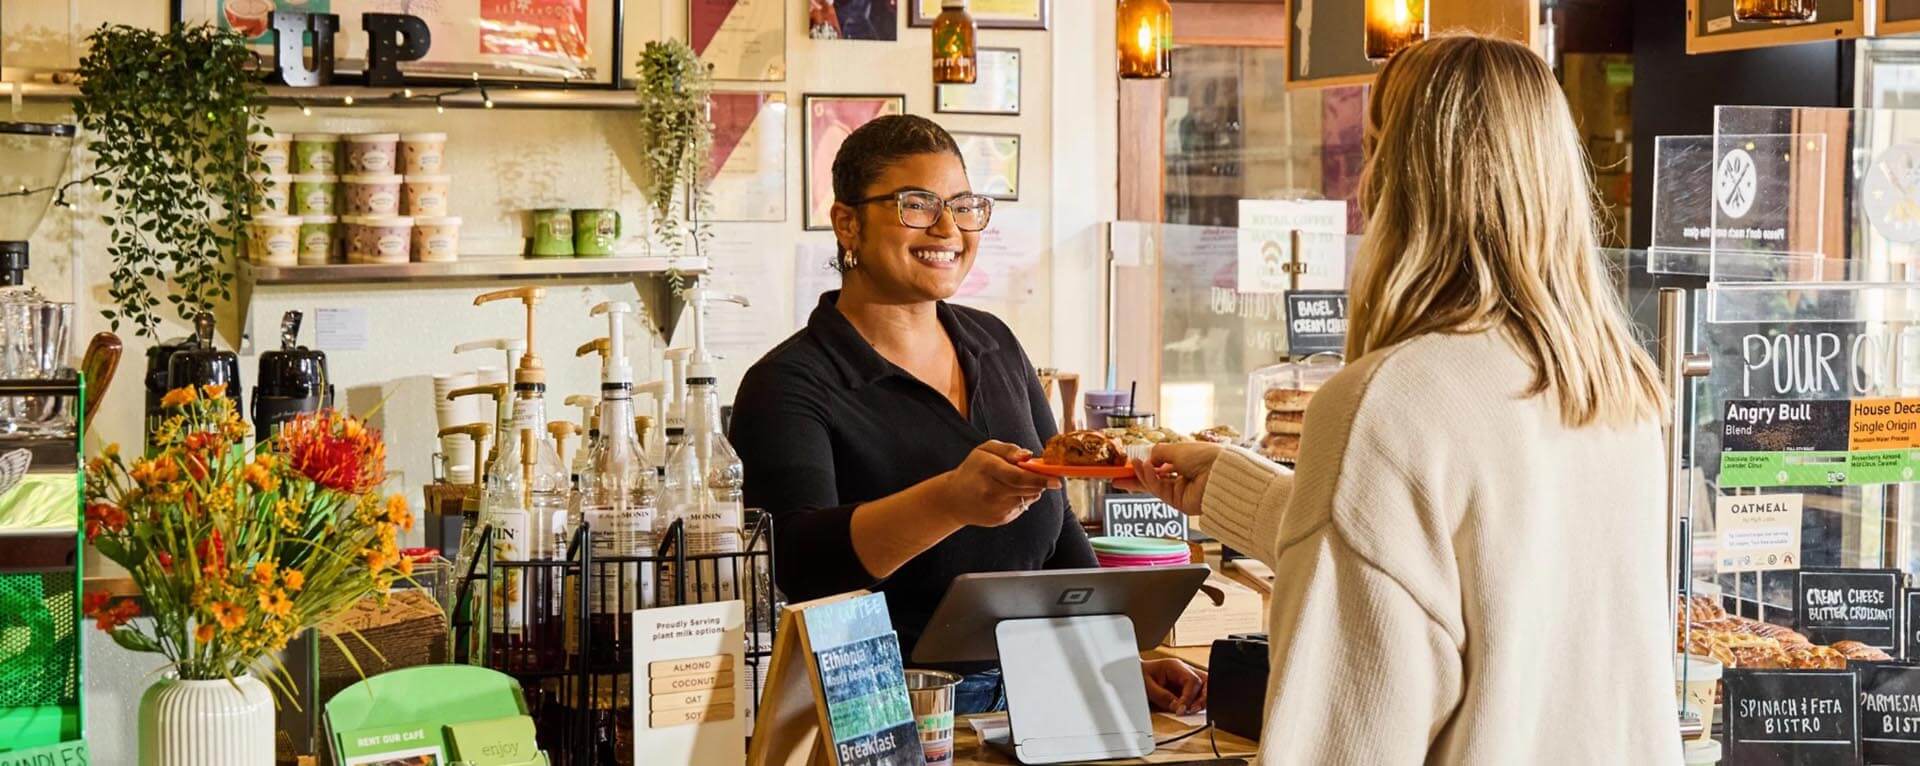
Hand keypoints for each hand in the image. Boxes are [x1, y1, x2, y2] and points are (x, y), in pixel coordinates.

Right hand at [938, 441, 1061, 527]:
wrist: (953, 500)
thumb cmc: (972, 470)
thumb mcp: (984, 450)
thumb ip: (1008, 449)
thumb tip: (1028, 455)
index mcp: (987, 469)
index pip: (1018, 476)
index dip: (1040, 478)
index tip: (1056, 479)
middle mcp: (991, 491)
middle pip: (1027, 487)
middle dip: (1040, 482)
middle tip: (1048, 477)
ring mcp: (995, 507)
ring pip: (1027, 497)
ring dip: (1031, 489)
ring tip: (1017, 482)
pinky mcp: (1000, 519)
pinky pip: (1021, 507)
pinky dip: (1022, 499)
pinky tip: (1008, 494)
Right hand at [1117, 442, 1223, 515]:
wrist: (1220, 472)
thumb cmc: (1205, 456)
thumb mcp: (1177, 449)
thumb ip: (1158, 453)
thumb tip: (1147, 458)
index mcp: (1186, 463)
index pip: (1161, 466)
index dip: (1146, 464)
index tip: (1130, 462)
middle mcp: (1184, 478)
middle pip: (1155, 479)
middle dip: (1136, 477)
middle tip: (1117, 476)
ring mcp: (1181, 492)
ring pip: (1155, 486)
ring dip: (1141, 475)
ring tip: (1132, 465)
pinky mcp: (1179, 503)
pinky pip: (1160, 490)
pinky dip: (1151, 479)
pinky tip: (1145, 469)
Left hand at [1142, 658, 1206, 714]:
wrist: (1133, 673)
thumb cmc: (1139, 675)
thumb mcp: (1148, 687)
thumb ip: (1163, 697)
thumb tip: (1178, 707)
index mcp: (1175, 666)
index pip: (1192, 680)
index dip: (1189, 697)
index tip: (1182, 709)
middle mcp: (1183, 670)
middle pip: (1205, 681)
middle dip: (1203, 697)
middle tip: (1192, 710)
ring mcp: (1185, 677)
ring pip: (1205, 686)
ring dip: (1201, 700)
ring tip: (1190, 710)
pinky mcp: (1184, 686)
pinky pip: (1197, 693)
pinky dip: (1195, 702)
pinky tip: (1188, 709)